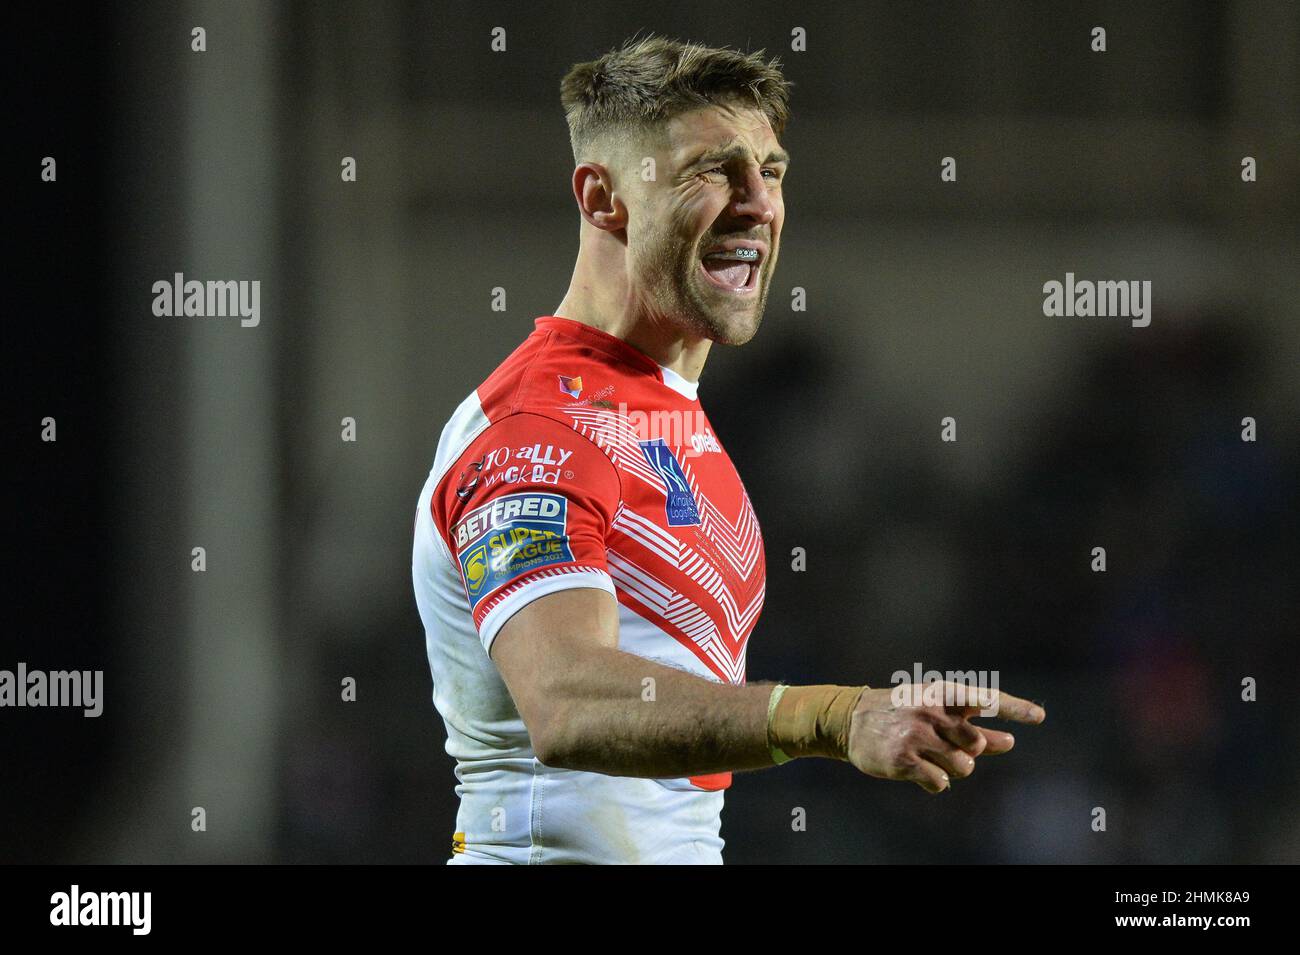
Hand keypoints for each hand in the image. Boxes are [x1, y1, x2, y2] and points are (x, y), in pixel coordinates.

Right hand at [845, 683, 1045, 793]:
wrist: (850, 720)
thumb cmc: (901, 712)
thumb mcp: (933, 709)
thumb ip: (971, 725)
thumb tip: (1009, 741)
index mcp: (940, 694)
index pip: (984, 700)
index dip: (1013, 708)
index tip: (1039, 717)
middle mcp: (930, 712)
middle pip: (977, 745)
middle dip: (969, 752)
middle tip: (946, 745)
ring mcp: (916, 736)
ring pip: (962, 767)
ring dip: (952, 769)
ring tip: (930, 757)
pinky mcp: (904, 761)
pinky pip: (940, 783)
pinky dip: (935, 782)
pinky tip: (918, 771)